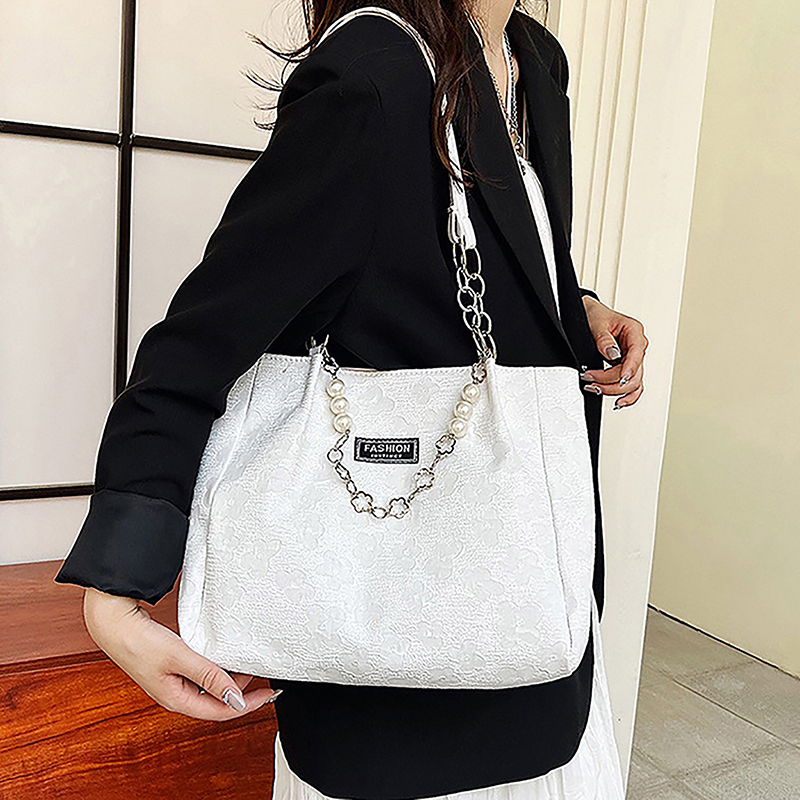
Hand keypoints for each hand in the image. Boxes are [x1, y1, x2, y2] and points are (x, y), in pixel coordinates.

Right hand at [82, 587, 280, 719]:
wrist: (113, 622)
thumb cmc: (138, 642)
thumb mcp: (180, 658)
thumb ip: (209, 676)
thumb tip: (235, 698)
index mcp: (175, 700)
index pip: (220, 711)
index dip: (247, 704)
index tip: (269, 694)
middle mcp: (175, 694)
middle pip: (216, 700)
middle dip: (241, 691)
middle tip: (263, 675)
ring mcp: (173, 680)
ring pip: (209, 686)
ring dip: (230, 678)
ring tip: (248, 665)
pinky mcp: (171, 666)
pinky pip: (201, 673)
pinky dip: (217, 667)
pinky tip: (226, 656)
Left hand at [580, 295, 647, 409]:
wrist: (590, 314)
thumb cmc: (596, 315)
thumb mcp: (597, 323)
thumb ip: (604, 339)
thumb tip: (612, 354)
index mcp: (634, 332)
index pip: (637, 355)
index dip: (629, 369)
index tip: (619, 378)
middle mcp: (637, 347)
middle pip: (634, 373)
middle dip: (611, 381)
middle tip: (590, 380)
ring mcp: (633, 359)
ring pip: (633, 383)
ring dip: (614, 390)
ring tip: (595, 389)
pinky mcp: (626, 367)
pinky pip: (633, 385)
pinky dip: (628, 396)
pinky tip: (618, 403)